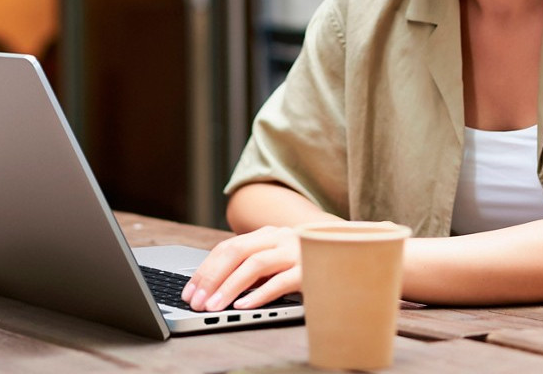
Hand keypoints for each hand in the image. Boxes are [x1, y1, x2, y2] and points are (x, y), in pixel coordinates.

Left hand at [181, 225, 301, 310]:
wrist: (352, 255)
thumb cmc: (307, 264)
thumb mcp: (278, 261)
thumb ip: (253, 266)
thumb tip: (214, 287)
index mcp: (268, 235)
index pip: (228, 247)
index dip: (206, 269)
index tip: (190, 291)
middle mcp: (281, 238)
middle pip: (237, 251)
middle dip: (212, 277)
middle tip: (196, 301)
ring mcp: (297, 252)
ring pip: (256, 265)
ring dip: (231, 287)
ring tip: (215, 306)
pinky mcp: (312, 270)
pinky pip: (282, 281)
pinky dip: (260, 294)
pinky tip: (245, 306)